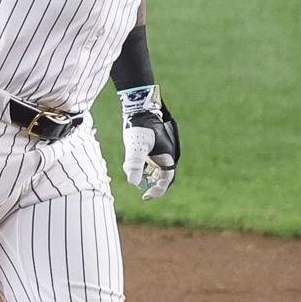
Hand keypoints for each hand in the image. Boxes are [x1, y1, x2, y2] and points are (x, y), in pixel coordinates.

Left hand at [119, 86, 179, 200]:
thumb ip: (134, 164)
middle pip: (160, 175)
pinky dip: (142, 164)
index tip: (145, 197)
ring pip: (154, 168)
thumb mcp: (136, 146)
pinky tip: (132, 162)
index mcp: (168, 156)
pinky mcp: (154, 144)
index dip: (158, 191)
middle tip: (139, 187)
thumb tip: (132, 183)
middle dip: (150, 182)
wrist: (139, 105)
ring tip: (133, 171)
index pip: (166, 180)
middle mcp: (168, 154)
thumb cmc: (139, 125)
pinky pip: (150, 159)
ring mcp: (161, 149)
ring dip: (145, 173)